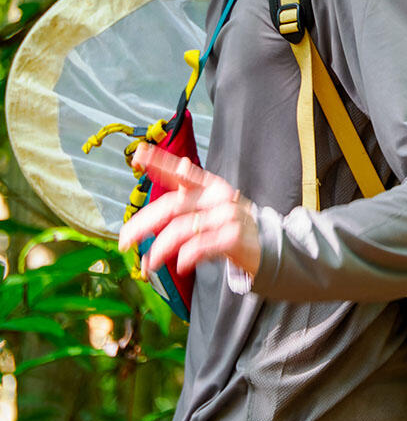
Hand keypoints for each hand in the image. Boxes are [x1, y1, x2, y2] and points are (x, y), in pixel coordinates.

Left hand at [118, 143, 260, 278]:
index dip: (160, 162)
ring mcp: (226, 215)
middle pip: (172, 206)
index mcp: (210, 186)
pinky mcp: (233, 237)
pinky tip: (180, 266)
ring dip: (160, 249)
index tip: (138, 155)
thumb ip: (190, 198)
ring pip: (181, 229)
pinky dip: (185, 257)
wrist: (267, 247)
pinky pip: (200, 246)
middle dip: (143, 224)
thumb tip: (170, 180)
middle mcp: (217, 197)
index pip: (181, 172)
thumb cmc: (232, 227)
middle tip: (125, 240)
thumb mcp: (213, 207)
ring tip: (149, 264)